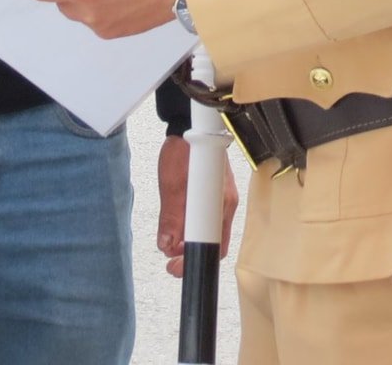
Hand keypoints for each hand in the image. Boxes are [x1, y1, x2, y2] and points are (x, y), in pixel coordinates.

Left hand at [156, 134, 237, 278]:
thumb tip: (168, 245)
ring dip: (186, 239)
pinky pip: (202, 219)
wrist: (188, 126)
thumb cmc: (185, 149)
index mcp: (222, 204)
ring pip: (205, 231)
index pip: (215, 246)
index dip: (194, 259)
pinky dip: (188, 226)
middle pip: (211, 242)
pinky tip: (176, 223)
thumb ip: (171, 217)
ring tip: (168, 239)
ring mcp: (218, 201)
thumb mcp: (172, 185)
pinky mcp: (210, 196)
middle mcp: (224, 205)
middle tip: (169, 257)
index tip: (175, 265)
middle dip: (189, 252)